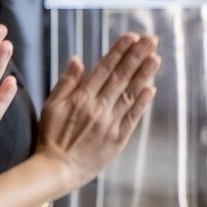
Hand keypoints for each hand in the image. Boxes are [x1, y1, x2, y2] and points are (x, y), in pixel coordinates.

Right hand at [32, 34, 158, 188]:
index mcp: (80, 98)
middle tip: (151, 39)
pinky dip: (142, 102)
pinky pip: (132, 117)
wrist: (56, 169)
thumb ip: (66, 82)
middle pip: (121, 77)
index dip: (119, 51)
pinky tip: (151, 88)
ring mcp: (109, 123)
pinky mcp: (118, 139)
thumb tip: (77, 59)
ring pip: (130, 94)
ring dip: (144, 74)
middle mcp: (97, 108)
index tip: (131, 37)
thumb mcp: (50, 106)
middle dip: (137, 56)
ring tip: (156, 57)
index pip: (104, 69)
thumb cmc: (50, 137)